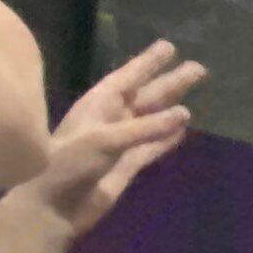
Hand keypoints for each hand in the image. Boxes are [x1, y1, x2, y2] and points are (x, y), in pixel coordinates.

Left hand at [0, 39, 205, 252]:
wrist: (54, 206)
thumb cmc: (69, 163)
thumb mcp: (105, 139)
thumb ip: (145, 127)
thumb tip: (185, 114)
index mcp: (98, 104)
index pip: (128, 76)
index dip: (148, 62)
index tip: (169, 47)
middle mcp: (111, 118)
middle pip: (146, 95)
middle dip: (170, 81)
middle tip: (198, 68)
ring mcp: (121, 142)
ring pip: (153, 120)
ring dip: (172, 109)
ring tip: (195, 97)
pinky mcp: (128, 165)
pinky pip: (153, 147)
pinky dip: (168, 139)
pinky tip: (183, 130)